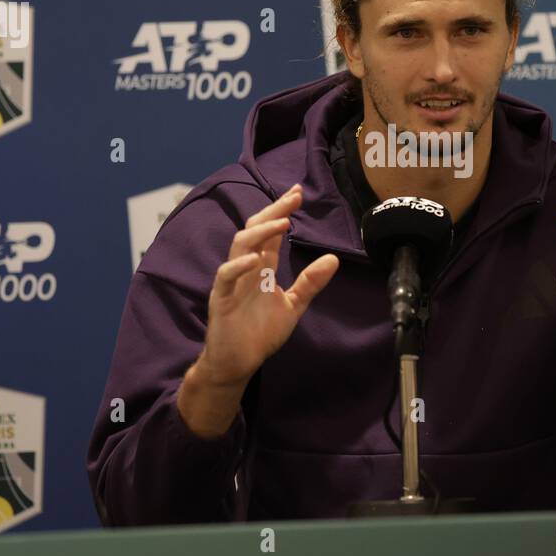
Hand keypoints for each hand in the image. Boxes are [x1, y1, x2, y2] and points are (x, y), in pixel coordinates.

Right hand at [193, 183, 339, 387]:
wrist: (238, 363)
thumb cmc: (260, 333)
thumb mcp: (292, 305)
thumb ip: (310, 283)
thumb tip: (334, 258)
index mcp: (261, 267)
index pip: (271, 232)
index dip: (282, 211)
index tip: (298, 193)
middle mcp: (245, 268)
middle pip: (255, 230)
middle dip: (273, 211)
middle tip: (293, 197)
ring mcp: (231, 282)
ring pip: (238, 246)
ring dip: (259, 232)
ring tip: (281, 222)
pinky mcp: (220, 299)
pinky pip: (225, 276)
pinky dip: (238, 266)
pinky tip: (254, 260)